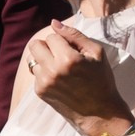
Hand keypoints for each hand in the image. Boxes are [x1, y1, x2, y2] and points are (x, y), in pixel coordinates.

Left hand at [28, 21, 131, 135]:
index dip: (62, 41)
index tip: (72, 50)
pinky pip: (35, 74)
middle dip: (47, 46)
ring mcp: (44, 82)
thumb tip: (53, 22)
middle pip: (35, 45)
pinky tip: (60, 81)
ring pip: (32, 59)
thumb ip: (74, 35)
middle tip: (61, 55)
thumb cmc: (102, 80)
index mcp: (68, 58)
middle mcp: (52, 70)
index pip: (52, 36)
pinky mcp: (40, 91)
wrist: (100, 113)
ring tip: (60, 69)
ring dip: (44, 60)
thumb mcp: (96, 53)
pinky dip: (45, 74)